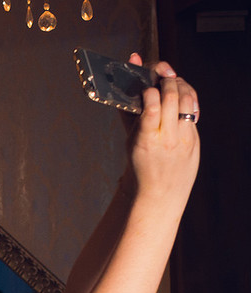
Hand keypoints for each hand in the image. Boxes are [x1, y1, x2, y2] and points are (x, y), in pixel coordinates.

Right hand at [127, 55, 199, 207]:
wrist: (159, 192)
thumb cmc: (141, 164)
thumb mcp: (130, 140)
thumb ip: (130, 112)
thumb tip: (123, 85)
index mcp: (145, 140)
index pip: (151, 108)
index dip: (150, 91)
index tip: (146, 85)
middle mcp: (166, 139)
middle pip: (171, 99)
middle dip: (167, 81)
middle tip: (161, 75)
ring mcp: (183, 139)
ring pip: (186, 101)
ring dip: (180, 86)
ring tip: (172, 83)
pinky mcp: (194, 140)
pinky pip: (193, 112)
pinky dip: (188, 99)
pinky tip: (181, 97)